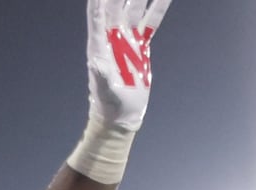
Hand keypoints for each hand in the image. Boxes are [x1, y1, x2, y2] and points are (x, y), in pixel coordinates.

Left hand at [84, 0, 172, 135]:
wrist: (122, 113)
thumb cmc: (109, 104)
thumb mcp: (104, 90)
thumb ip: (100, 76)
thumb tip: (96, 62)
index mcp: (99, 44)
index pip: (97, 16)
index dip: (99, 2)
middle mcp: (112, 36)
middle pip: (116, 5)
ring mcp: (127, 38)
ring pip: (135, 7)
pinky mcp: (141, 44)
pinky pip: (151, 21)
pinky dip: (158, 6)